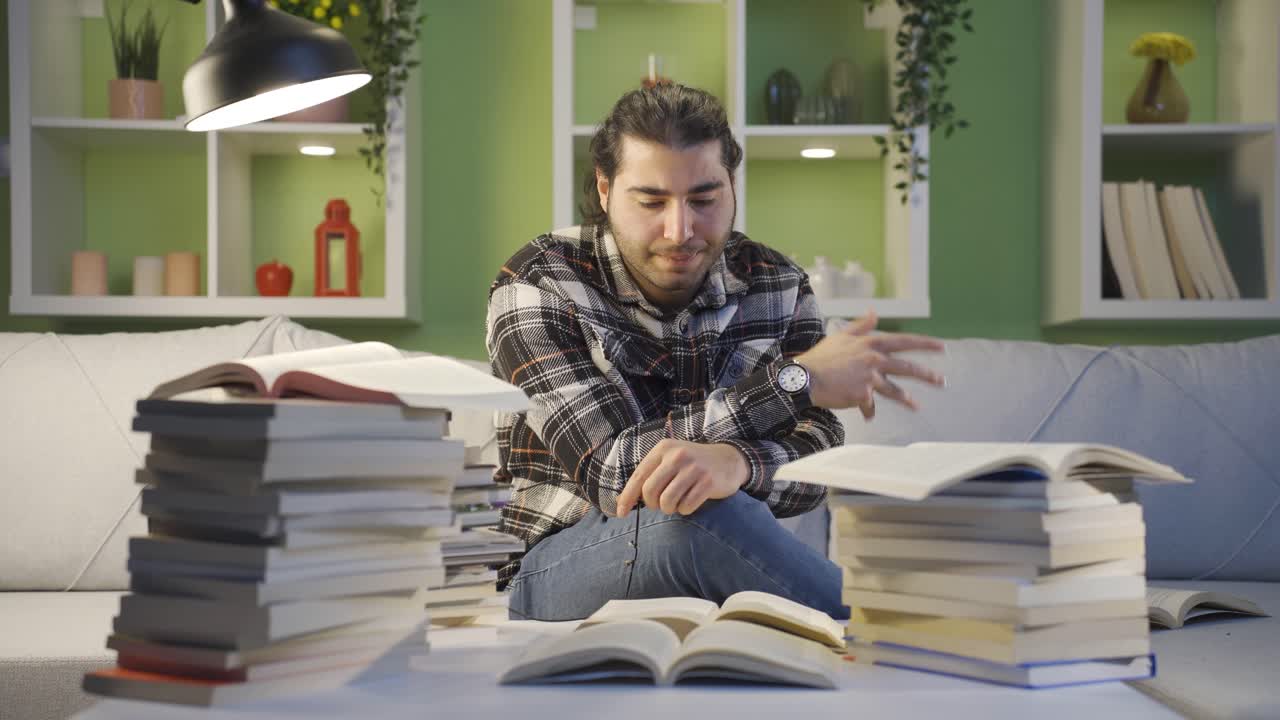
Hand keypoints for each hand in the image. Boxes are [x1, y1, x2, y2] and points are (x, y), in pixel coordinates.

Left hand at [616, 439, 747, 517]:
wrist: (728, 460)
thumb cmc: (692, 465)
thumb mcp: (669, 461)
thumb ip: (649, 476)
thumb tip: (622, 500)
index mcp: (663, 449)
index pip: (639, 476)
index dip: (627, 497)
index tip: (621, 513)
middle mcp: (677, 456)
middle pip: (650, 491)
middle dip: (652, 504)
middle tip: (661, 504)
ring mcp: (694, 468)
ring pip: (667, 501)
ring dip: (669, 509)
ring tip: (676, 503)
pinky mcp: (708, 482)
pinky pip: (686, 506)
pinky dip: (685, 509)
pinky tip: (690, 501)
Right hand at [795, 310, 945, 419]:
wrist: (805, 377)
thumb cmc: (821, 356)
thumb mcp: (841, 335)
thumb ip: (861, 325)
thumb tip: (874, 313)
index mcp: (871, 344)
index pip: (904, 342)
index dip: (925, 344)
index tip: (941, 347)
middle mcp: (873, 360)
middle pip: (906, 368)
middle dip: (926, 375)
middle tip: (941, 381)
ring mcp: (869, 379)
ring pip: (894, 390)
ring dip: (906, 399)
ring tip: (916, 406)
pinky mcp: (861, 395)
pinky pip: (869, 406)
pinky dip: (867, 411)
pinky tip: (868, 416)